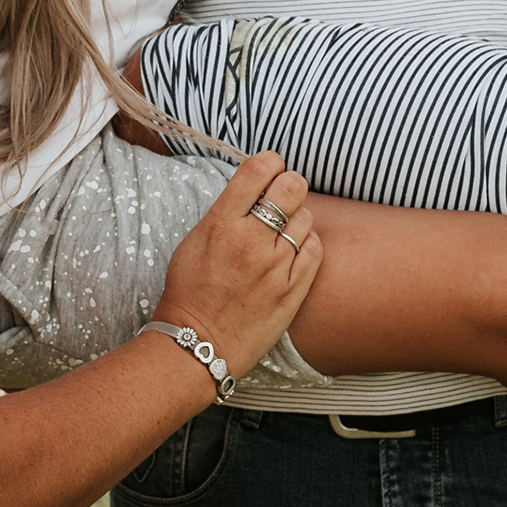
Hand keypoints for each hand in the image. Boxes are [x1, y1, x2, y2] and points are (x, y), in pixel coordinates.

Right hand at [154, 152, 320, 381]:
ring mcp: (275, 267)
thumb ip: (227, 210)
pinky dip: (307, 244)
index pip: (258, 169)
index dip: (270, 162)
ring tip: (280, 234)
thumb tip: (256, 185)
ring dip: (296, 219)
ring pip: (306, 217)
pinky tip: (292, 252)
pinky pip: (315, 249)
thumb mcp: (196, 239)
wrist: (197, 345)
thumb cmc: (191, 291)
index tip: (270, 169)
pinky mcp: (292, 291)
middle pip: (292, 187)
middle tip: (282, 197)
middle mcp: (251, 241)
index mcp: (222, 224)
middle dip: (289, 185)